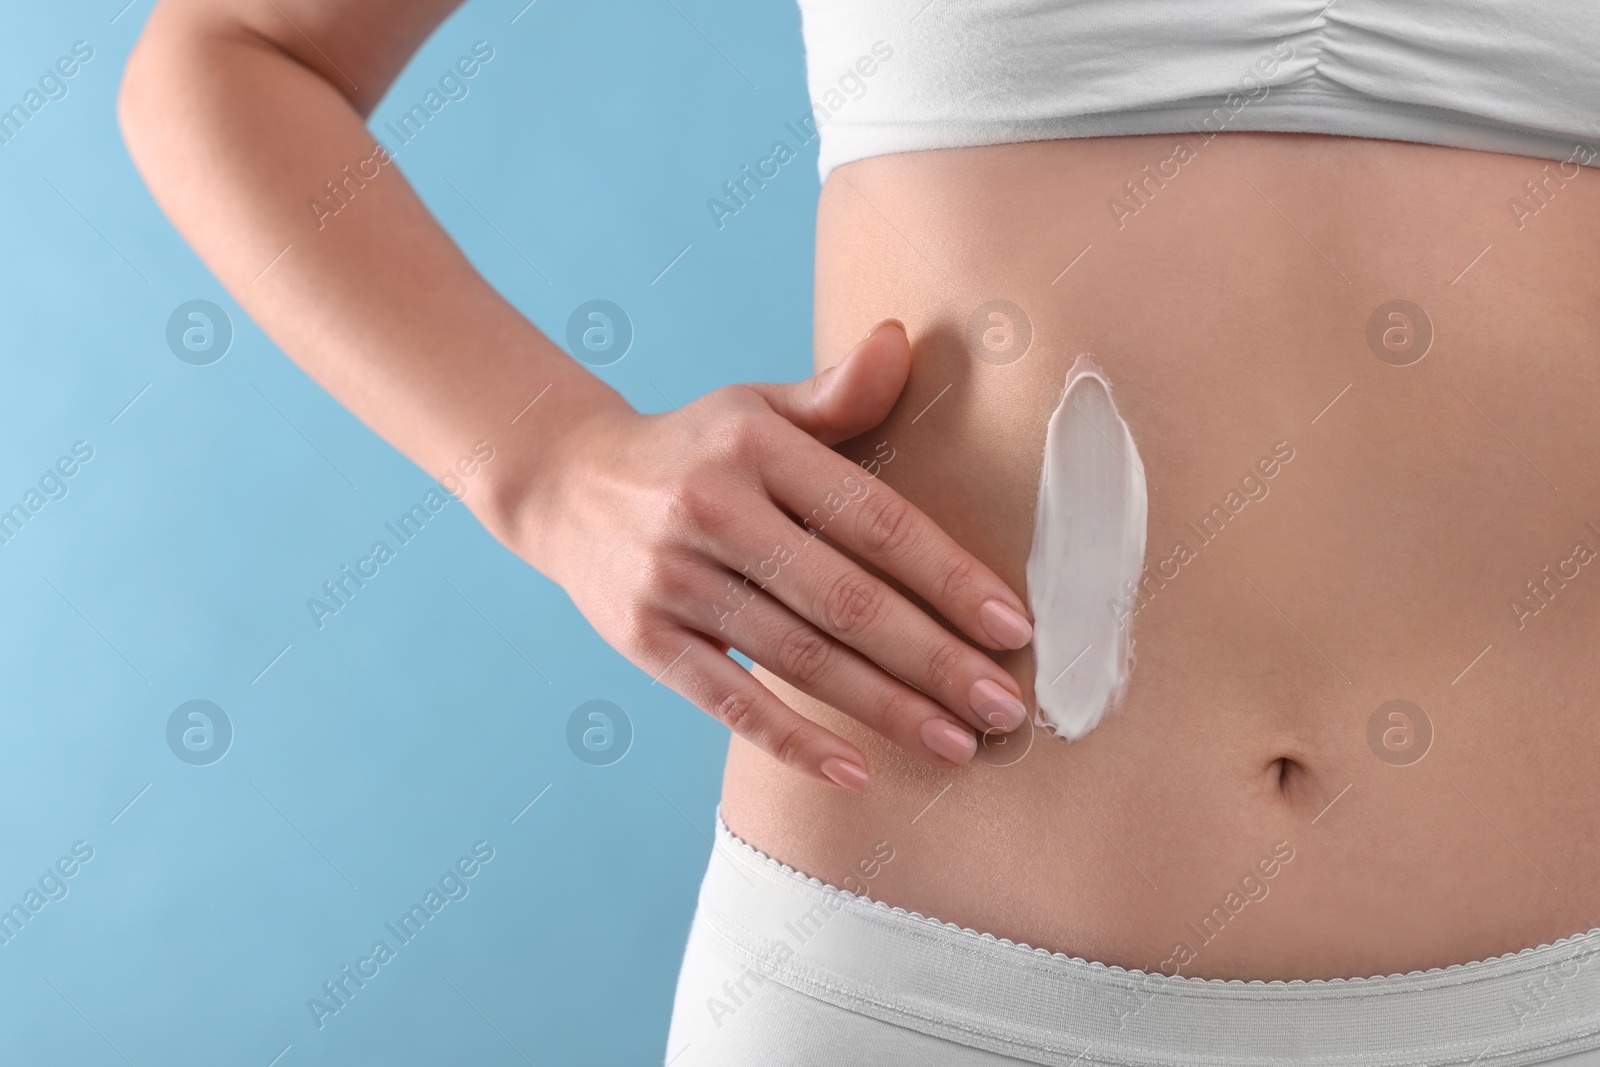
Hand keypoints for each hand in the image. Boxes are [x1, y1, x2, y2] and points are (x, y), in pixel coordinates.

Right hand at [515, 321, 1033, 789]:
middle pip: (846, 601)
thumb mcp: (756, 408)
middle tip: (1004, 706)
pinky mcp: (643, 639)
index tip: (1013, 626)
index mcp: (756, 448)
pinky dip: (792, 741)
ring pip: (800, 658)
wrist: (563, 484)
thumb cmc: (692, 449)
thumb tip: (902, 341)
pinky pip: (729, 700)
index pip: (875, 520)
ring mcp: (674, 580)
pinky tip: (854, 771)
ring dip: (886, 709)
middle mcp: (713, 510)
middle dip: (935, 660)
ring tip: (957, 745)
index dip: (949, 577)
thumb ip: (836, 394)